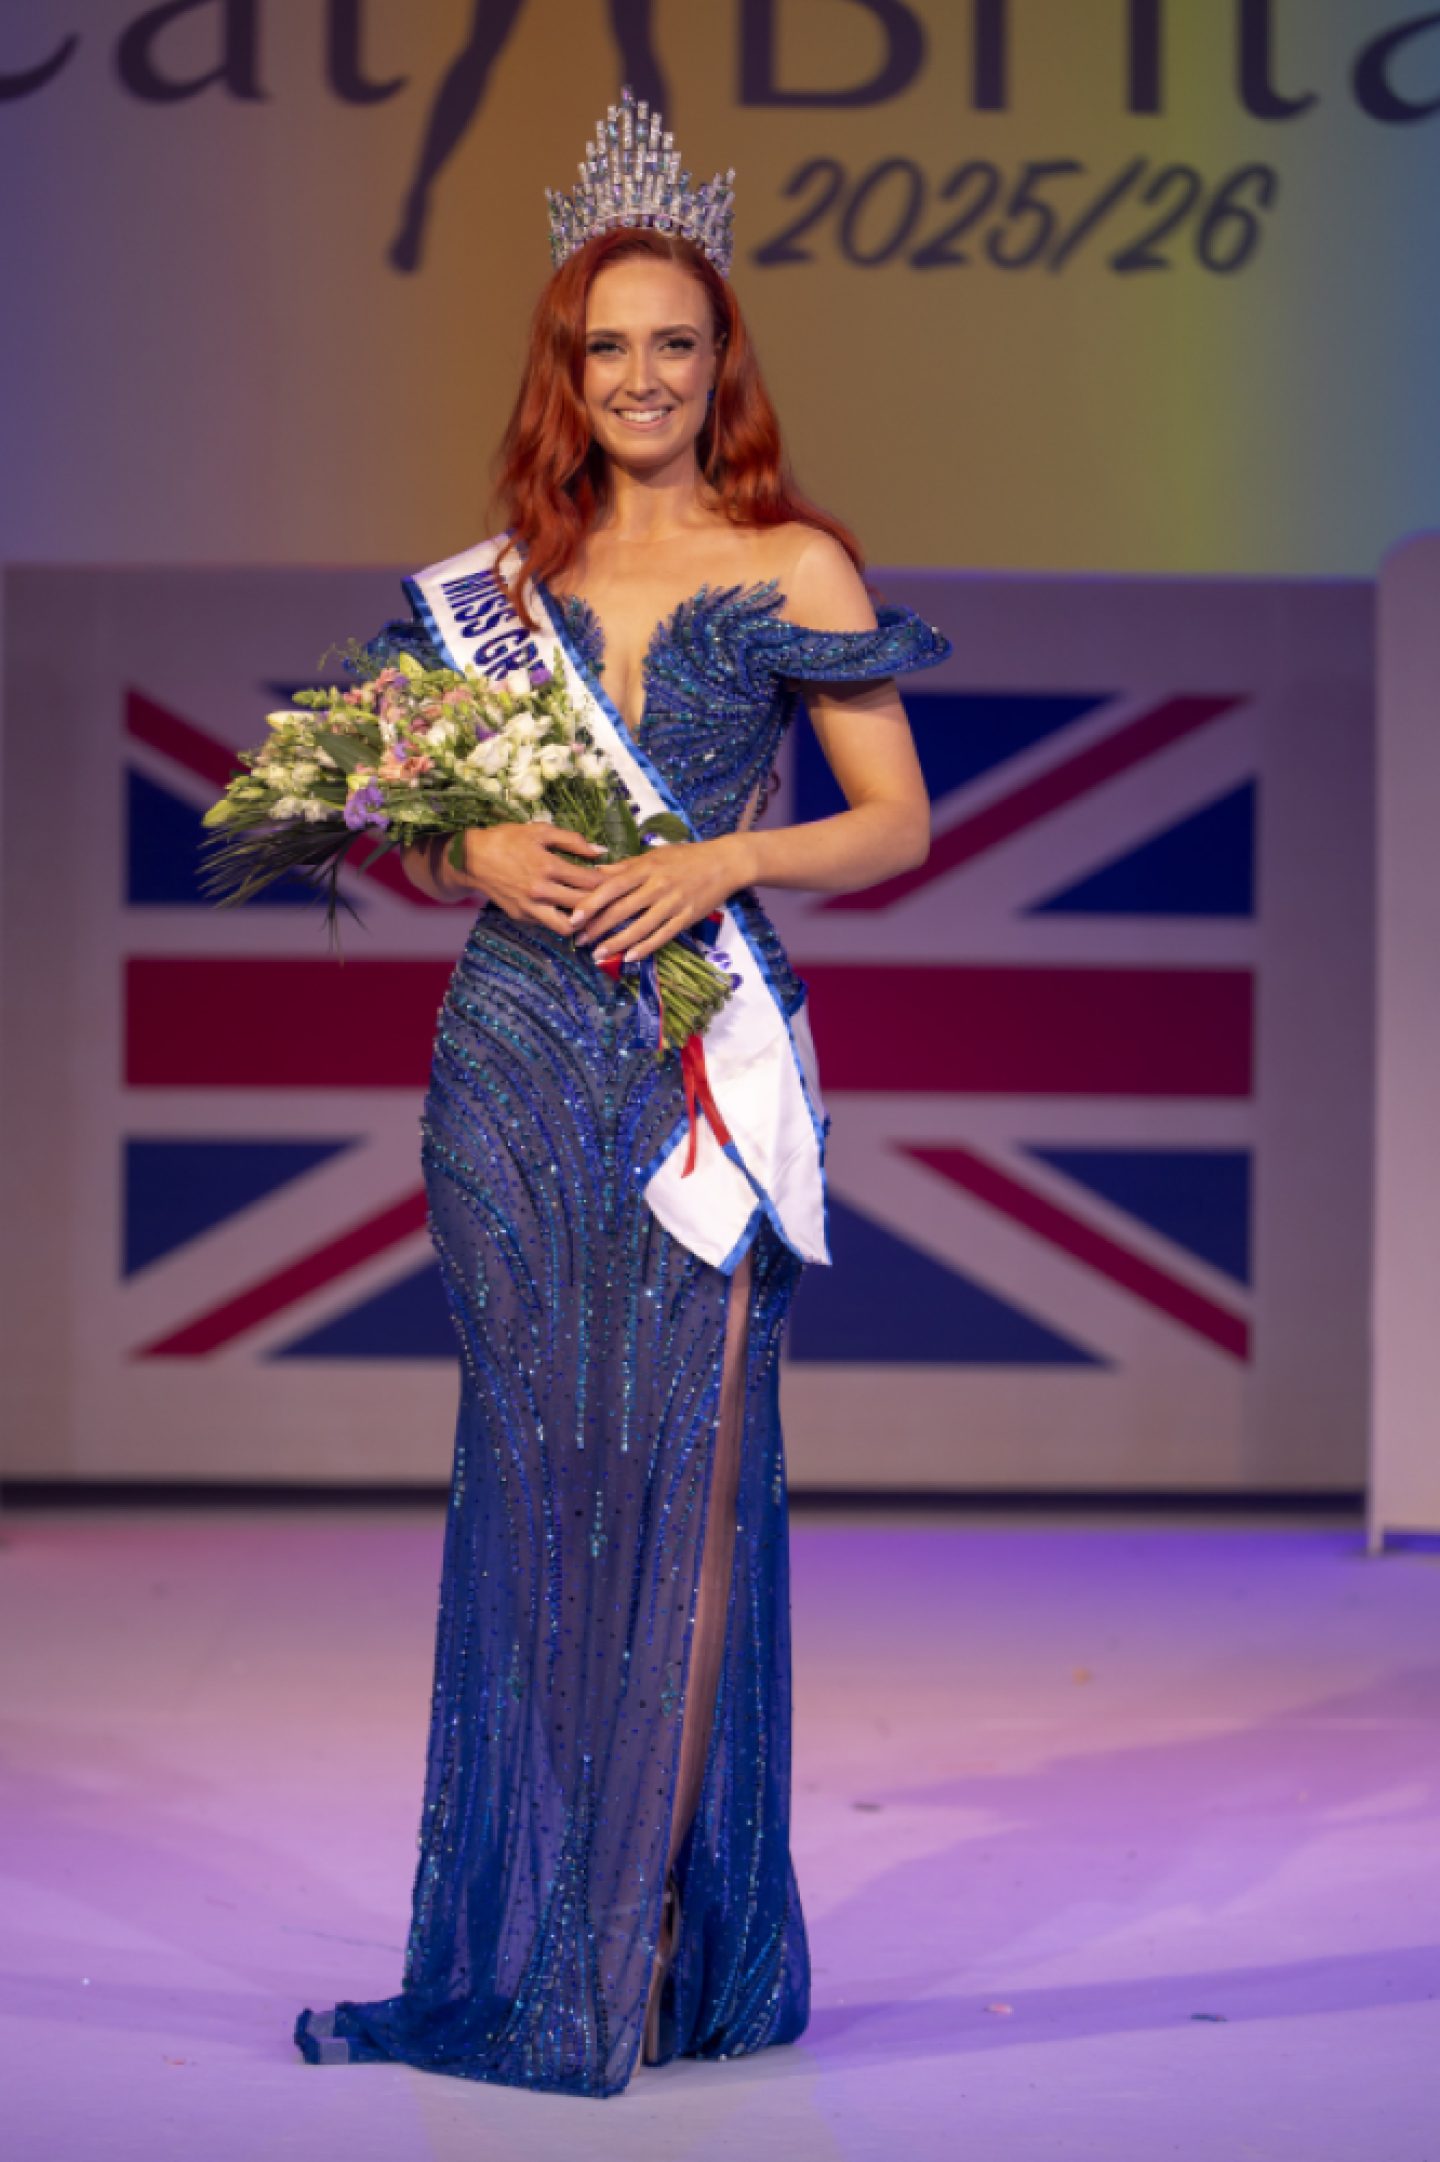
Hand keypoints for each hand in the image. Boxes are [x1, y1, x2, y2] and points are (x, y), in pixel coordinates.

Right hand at [441, 822, 608, 934]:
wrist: (472, 859)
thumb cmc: (507, 840)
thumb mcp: (540, 831)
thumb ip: (573, 841)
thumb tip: (601, 851)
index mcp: (548, 867)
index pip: (589, 882)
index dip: (608, 882)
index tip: (617, 880)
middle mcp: (541, 891)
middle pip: (583, 907)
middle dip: (601, 904)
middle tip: (611, 900)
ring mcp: (530, 908)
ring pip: (567, 927)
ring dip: (581, 922)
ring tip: (592, 914)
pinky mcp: (522, 917)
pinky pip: (548, 924)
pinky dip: (561, 919)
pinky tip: (570, 912)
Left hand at [570, 835, 751, 962]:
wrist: (725, 862)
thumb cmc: (686, 857)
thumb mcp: (654, 855)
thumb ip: (625, 866)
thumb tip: (595, 873)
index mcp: (647, 867)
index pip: (613, 886)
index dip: (592, 902)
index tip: (574, 917)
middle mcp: (658, 885)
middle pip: (622, 910)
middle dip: (598, 927)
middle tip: (579, 940)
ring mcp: (673, 903)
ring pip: (640, 927)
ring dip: (617, 942)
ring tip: (599, 954)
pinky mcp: (686, 917)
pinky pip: (662, 935)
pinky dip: (645, 947)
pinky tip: (629, 957)